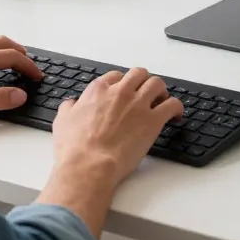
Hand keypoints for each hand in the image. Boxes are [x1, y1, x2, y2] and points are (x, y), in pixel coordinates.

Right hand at [54, 68, 183, 184]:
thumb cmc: (74, 148)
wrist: (88, 165)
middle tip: (145, 93)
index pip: (116, 76)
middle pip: (139, 74)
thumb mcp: (62, 122)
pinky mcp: (153, 120)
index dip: (122, 84)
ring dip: (161, 90)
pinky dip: (176, 107)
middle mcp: (120, 92)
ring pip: (157, 84)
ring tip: (162, 100)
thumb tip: (71, 104)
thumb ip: (69, 108)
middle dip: (143, 82)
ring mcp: (138, 104)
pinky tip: (176, 115)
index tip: (125, 92)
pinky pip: (172, 105)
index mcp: (99, 90)